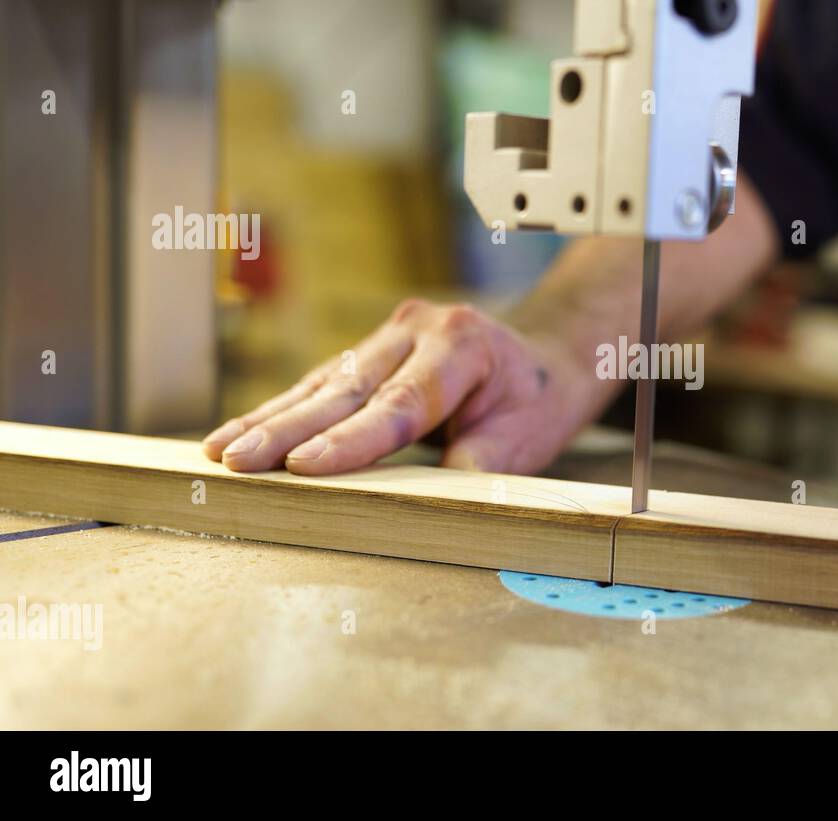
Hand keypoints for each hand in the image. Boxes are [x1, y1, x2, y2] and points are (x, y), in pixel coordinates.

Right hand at [202, 299, 596, 475]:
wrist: (542, 359)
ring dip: (269, 420)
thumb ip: (481, 463)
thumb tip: (432, 501)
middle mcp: (417, 330)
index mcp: (461, 344)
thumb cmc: (535, 401)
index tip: (304, 467)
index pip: (399, 401)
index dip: (350, 438)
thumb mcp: (526, 437)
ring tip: (220, 452)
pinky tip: (240, 436)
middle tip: (236, 460)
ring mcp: (389, 336)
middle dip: (287, 429)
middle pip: (347, 388)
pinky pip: (322, 385)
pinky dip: (282, 412)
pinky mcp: (368, 352)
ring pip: (322, 383)